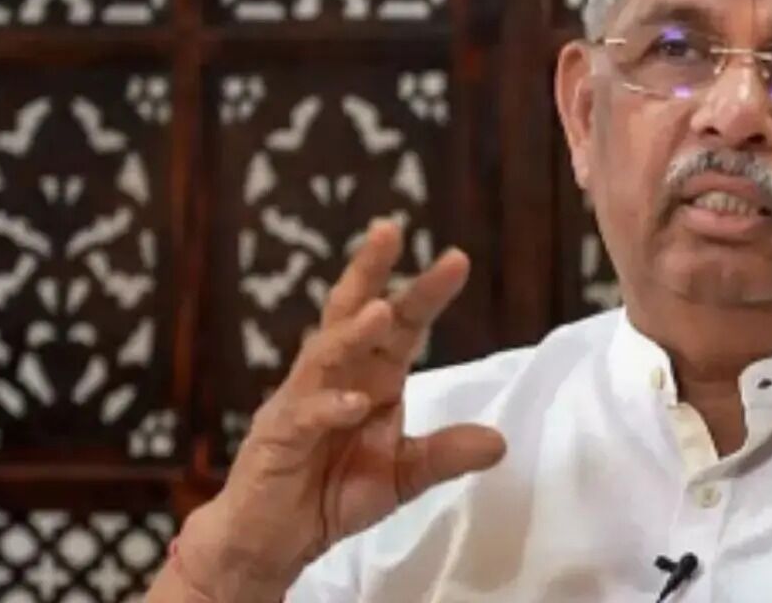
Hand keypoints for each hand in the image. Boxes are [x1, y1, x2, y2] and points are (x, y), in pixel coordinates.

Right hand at [170, 221, 505, 599]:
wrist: (272, 542)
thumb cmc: (331, 495)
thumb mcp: (401, 476)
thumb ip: (443, 455)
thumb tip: (500, 442)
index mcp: (371, 379)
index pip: (402, 326)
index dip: (426, 293)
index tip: (457, 258)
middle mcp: (335, 378)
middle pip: (351, 313)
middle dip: (370, 271)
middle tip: (390, 229)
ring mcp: (300, 402)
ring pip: (324, 353)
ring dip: (352, 332)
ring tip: (381, 310)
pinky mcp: (276, 438)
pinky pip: (304, 416)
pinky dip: (328, 407)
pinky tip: (352, 403)